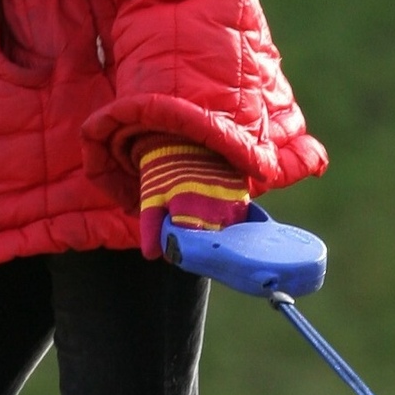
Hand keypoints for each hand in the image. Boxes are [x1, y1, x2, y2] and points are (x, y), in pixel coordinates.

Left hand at [137, 139, 249, 259]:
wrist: (186, 139)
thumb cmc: (165, 172)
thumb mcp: (152, 198)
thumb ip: (151, 228)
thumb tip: (151, 255)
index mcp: (190, 208)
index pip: (187, 245)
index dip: (177, 246)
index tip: (172, 237)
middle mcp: (215, 207)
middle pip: (209, 242)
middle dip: (197, 241)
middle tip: (185, 227)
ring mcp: (233, 202)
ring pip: (226, 234)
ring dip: (214, 233)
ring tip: (200, 217)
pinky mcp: (243, 195)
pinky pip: (238, 220)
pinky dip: (227, 222)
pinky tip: (214, 212)